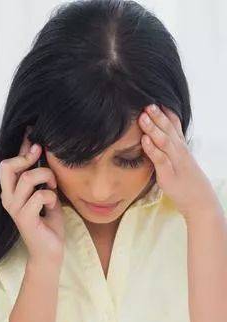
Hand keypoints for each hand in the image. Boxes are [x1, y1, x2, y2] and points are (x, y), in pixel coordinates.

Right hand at [0, 127, 64, 264]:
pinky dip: (51, 196)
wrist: (49, 252)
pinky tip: (53, 203)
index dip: (20, 146)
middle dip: (26, 157)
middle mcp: (7, 198)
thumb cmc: (47, 223)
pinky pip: (40, 196)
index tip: (33, 135)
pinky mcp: (24, 218)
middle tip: (41, 156)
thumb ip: (41, 178)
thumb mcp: (45, 194)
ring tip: (53, 186)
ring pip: (26, 178)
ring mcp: (14, 208)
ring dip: (46, 177)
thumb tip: (43, 153)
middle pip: (6, 166)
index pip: (8, 163)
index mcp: (10, 191)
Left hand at [139, 104, 220, 220]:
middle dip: (158, 114)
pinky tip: (144, 140)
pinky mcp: (169, 174)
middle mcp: (180, 150)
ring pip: (164, 140)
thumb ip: (168, 148)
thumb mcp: (178, 160)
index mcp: (180, 146)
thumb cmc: (185, 180)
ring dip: (153, 127)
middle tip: (147, 101)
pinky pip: (161, 159)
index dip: (165, 111)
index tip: (154, 97)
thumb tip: (155, 136)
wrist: (199, 201)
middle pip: (169, 128)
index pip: (174, 124)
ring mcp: (175, 161)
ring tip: (143, 116)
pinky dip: (152, 149)